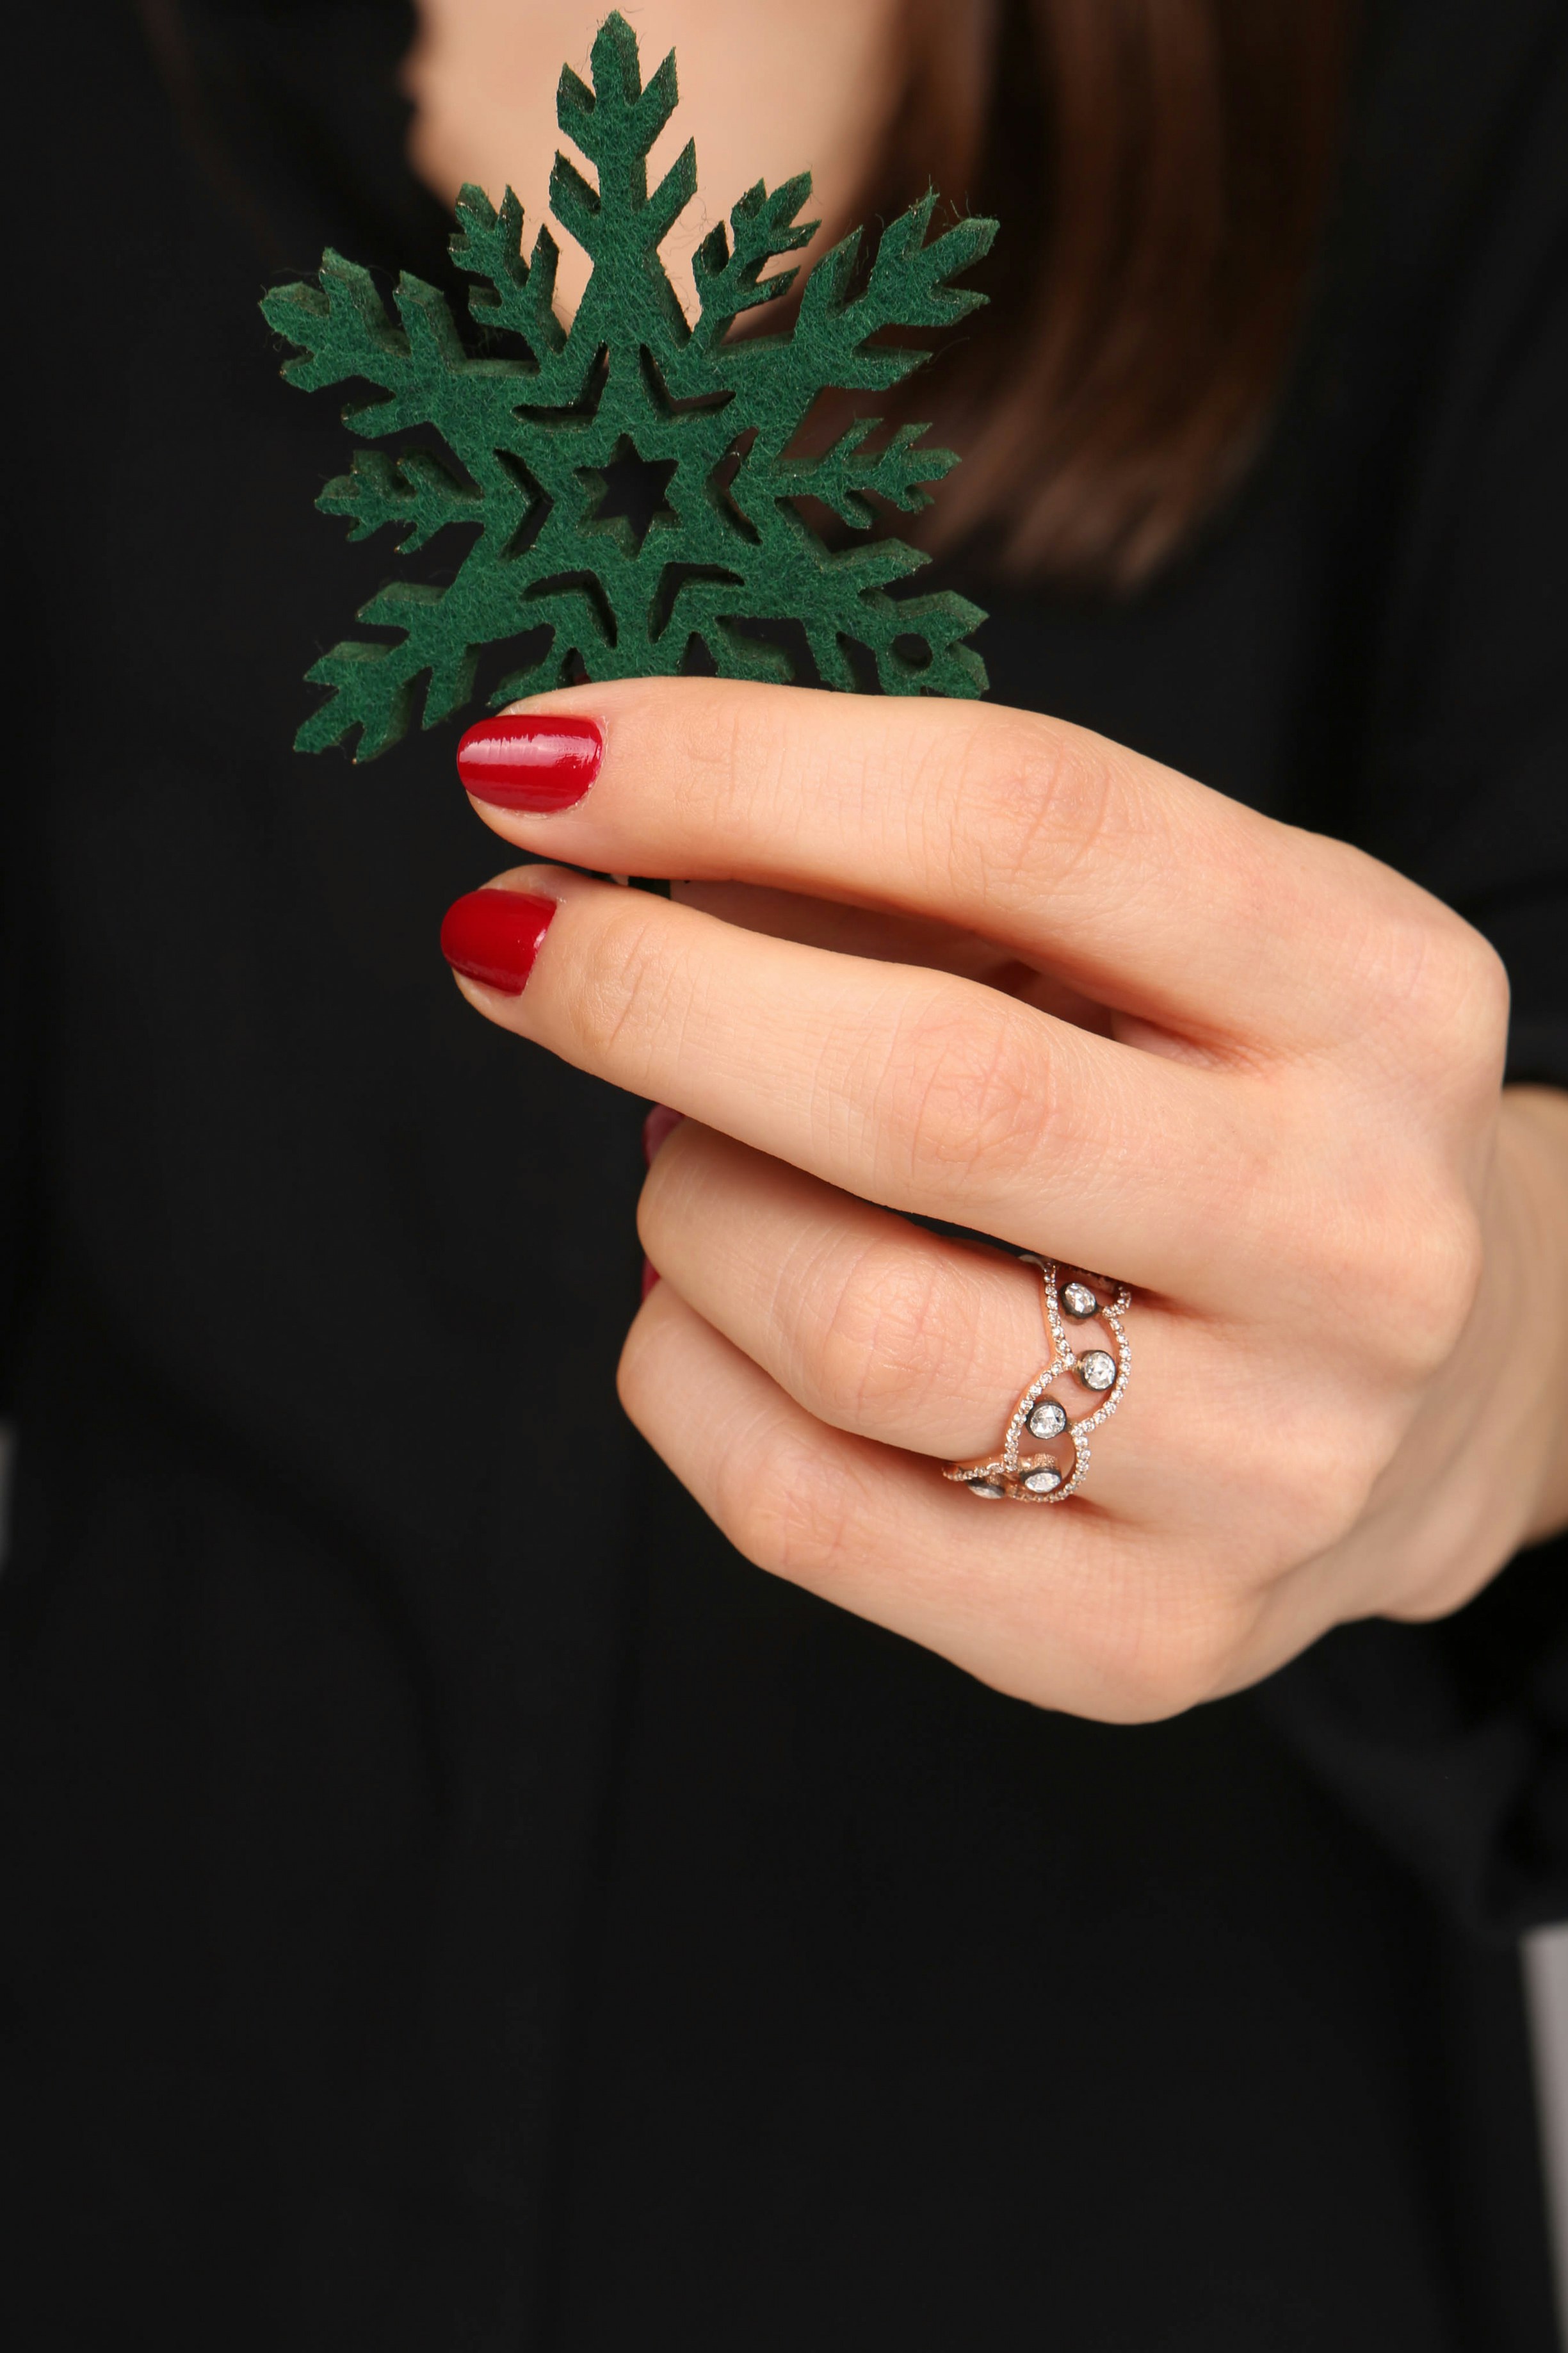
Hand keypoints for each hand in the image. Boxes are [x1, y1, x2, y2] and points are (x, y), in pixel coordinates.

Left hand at [440, 681, 1567, 1717]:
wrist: (1435, 1397)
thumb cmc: (1237, 1116)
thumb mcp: (1155, 943)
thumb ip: (916, 871)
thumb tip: (609, 815)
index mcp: (1379, 994)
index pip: (1031, 825)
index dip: (747, 770)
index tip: (542, 756)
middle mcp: (1356, 1237)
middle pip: (931, 1093)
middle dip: (651, 994)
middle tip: (515, 941)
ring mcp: (1268, 1466)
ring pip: (845, 1324)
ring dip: (685, 1206)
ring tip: (690, 1154)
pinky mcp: (1148, 1636)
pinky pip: (799, 1508)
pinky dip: (683, 1373)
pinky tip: (705, 1309)